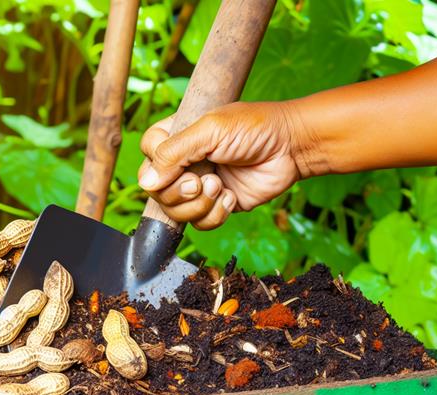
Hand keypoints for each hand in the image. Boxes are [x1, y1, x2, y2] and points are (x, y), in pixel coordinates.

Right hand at [137, 102, 312, 229]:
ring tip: (220, 187)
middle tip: (203, 180)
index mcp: (178, 136)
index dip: (157, 166)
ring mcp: (201, 186)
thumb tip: (146, 182)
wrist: (290, 148)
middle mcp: (185, 162)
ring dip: (199, 204)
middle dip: (180, 191)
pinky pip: (201, 224)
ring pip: (177, 212)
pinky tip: (232, 198)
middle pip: (157, 191)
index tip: (181, 164)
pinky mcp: (218, 205)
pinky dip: (215, 215)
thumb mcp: (210, 131)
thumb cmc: (254, 128)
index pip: (147, 155)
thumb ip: (174, 153)